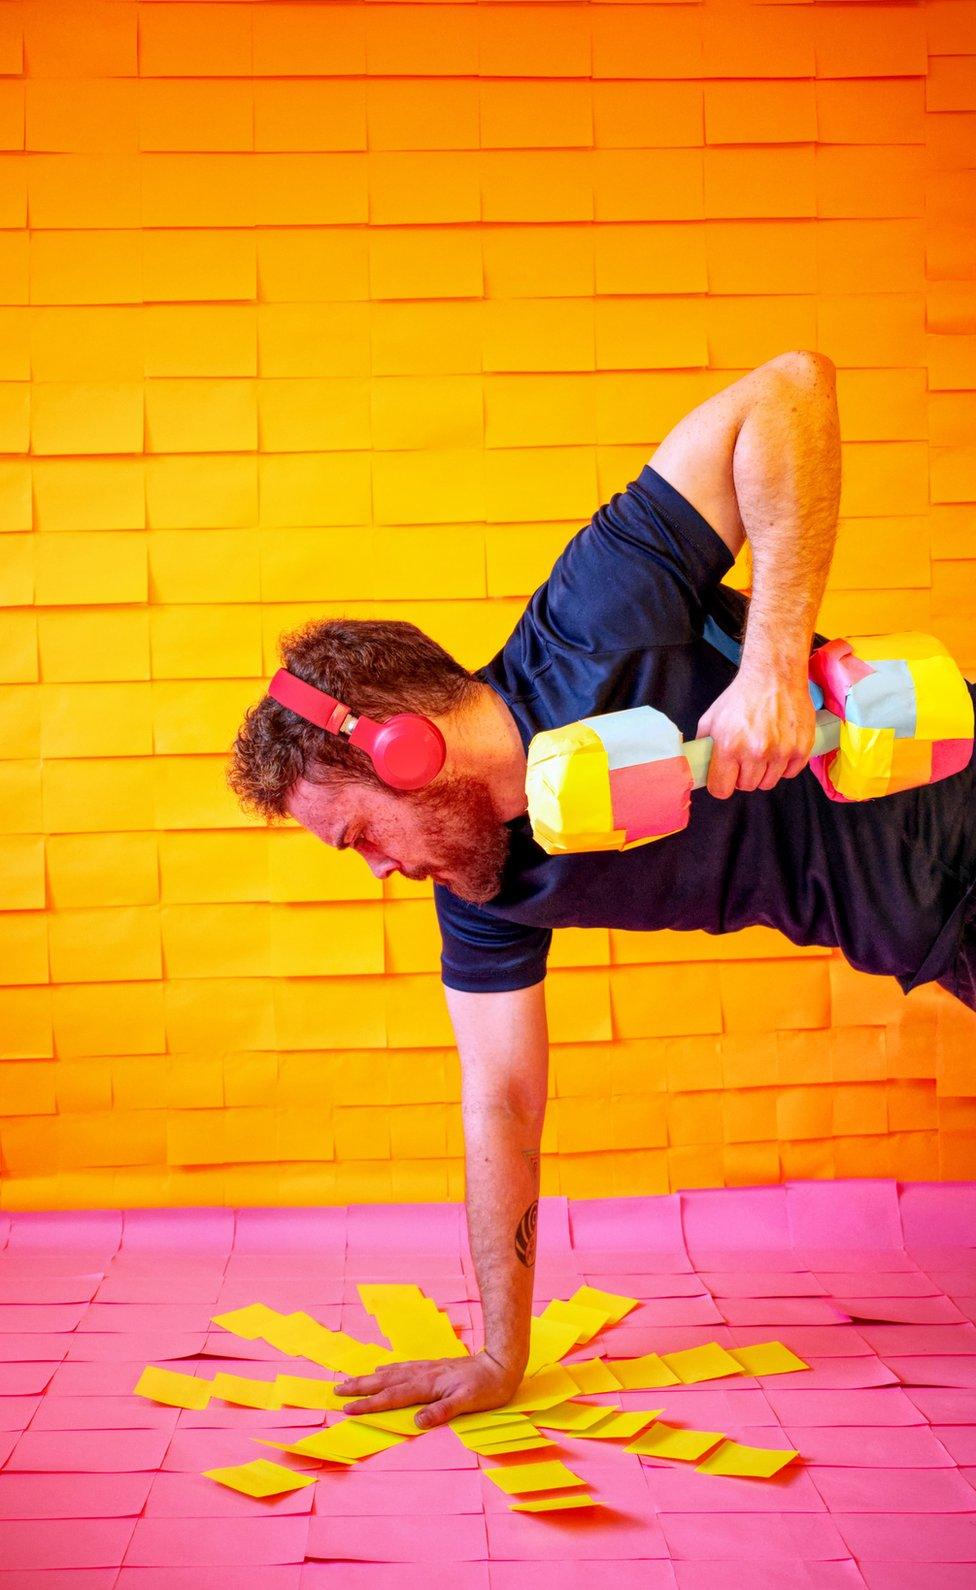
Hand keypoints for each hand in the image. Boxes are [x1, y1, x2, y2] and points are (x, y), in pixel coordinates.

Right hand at [336, 1349, 522, 1429]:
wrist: (501, 1364)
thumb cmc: (486, 1388)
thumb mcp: (468, 1402)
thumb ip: (442, 1411)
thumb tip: (417, 1421)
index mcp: (427, 1385)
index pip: (392, 1397)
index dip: (369, 1404)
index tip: (347, 1408)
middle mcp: (423, 1375)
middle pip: (385, 1381)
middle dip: (360, 1387)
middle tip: (336, 1390)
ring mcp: (426, 1369)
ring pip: (391, 1373)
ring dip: (369, 1378)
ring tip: (350, 1380)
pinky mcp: (432, 1367)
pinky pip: (401, 1368)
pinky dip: (386, 1370)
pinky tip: (381, 1370)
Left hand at [695, 665, 816, 799]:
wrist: (774, 676)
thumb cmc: (741, 696)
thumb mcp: (711, 717)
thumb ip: (704, 743)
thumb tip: (699, 763)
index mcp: (729, 746)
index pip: (721, 789)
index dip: (721, 785)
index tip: (724, 778)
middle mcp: (755, 752)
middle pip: (747, 787)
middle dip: (743, 776)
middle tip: (744, 760)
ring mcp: (781, 752)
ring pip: (768, 783)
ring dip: (764, 772)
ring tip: (762, 753)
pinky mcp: (801, 748)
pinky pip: (790, 773)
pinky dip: (784, 766)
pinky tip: (779, 750)